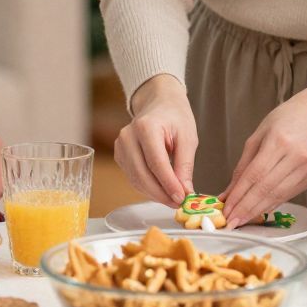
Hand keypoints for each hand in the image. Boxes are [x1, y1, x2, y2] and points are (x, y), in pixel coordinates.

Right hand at [115, 75, 198, 207]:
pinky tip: (162, 190)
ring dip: (155, 194)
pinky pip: (133, 178)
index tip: (181, 198)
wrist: (158, 103)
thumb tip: (185, 192)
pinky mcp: (119, 156)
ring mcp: (120, 146)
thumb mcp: (188, 137)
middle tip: (178, 203)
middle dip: (161, 193)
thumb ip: (185, 165)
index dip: (168, 184)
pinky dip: (147, 188)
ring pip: (136, 179)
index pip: (156, 163)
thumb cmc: (175, 117)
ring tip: (173, 199)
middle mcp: (128, 137)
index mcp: (145, 127)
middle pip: (142, 174)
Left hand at [221, 83, 306, 228]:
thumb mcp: (258, 134)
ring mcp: (306, 169)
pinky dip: (270, 204)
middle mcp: (296, 157)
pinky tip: (258, 211)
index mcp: (279, 141)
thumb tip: (229, 191)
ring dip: (257, 211)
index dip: (239, 195)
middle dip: (245, 208)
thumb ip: (243, 165)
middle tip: (230, 222)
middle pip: (266, 189)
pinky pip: (287, 195)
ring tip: (240, 220)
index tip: (226, 209)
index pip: (255, 175)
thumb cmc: (286, 119)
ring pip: (277, 196)